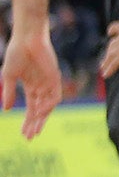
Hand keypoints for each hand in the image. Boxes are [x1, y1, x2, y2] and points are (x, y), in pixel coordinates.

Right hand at [1, 21, 62, 139]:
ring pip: (49, 105)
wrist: (26, 38)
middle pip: (41, 109)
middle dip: (36, 124)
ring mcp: (49, 81)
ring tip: (34, 129)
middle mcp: (42, 85)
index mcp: (31, 86)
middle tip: (30, 137)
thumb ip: (9, 92)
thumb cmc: (17, 54)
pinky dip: (48, 105)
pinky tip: (39, 112)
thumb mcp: (9, 76)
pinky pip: (55, 94)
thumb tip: (6, 109)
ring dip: (42, 118)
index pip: (31, 108)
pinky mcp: (55, 75)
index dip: (28, 121)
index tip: (24, 135)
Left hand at [100, 14, 118, 79]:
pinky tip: (105, 75)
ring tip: (102, 67)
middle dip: (110, 48)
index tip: (110, 32)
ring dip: (106, 60)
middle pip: (113, 43)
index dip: (114, 30)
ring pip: (110, 54)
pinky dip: (109, 69)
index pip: (117, 27)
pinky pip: (113, 64)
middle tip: (106, 53)